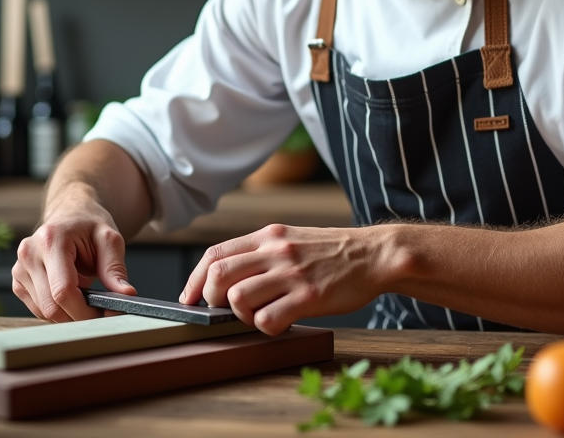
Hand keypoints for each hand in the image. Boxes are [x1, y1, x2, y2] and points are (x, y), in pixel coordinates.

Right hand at [12, 187, 136, 321]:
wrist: (71, 214)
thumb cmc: (90, 226)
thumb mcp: (110, 240)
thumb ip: (116, 268)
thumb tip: (126, 296)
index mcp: (51, 240)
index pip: (63, 290)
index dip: (85, 310)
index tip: (105, 315)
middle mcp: (29, 253)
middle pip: (51, 305)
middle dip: (79, 316)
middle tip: (101, 312)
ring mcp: (19, 268)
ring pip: (43, 311)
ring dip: (68, 313)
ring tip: (87, 297)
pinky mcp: (18, 280)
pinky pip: (38, 308)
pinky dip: (58, 309)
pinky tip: (72, 294)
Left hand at [180, 224, 394, 334]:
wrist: (374, 254)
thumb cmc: (331, 252)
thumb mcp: (291, 238)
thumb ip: (260, 252)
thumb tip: (224, 276)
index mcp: (268, 235)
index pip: (214, 255)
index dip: (193, 281)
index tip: (189, 300)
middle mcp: (276, 251)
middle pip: (218, 277)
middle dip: (211, 300)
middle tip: (224, 311)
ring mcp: (292, 274)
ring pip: (239, 300)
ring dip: (240, 316)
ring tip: (258, 316)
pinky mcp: (309, 297)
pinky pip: (268, 320)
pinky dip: (266, 328)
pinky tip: (279, 323)